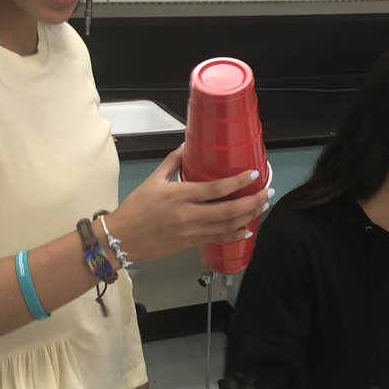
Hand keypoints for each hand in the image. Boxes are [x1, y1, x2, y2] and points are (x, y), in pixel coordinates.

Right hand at [104, 146, 270, 264]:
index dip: (238, 182)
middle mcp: (190, 215)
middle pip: (229, 211)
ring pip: (228, 226)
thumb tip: (187, 145)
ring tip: (262, 206)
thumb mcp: (153, 180)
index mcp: (180, 195)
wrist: (122, 239)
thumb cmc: (136, 208)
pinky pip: (218, 239)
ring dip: (248, 217)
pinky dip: (235, 235)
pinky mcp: (191, 244)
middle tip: (267, 192)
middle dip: (252, 202)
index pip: (216, 189)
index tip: (253, 174)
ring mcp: (192, 232)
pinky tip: (247, 230)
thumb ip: (173, 162)